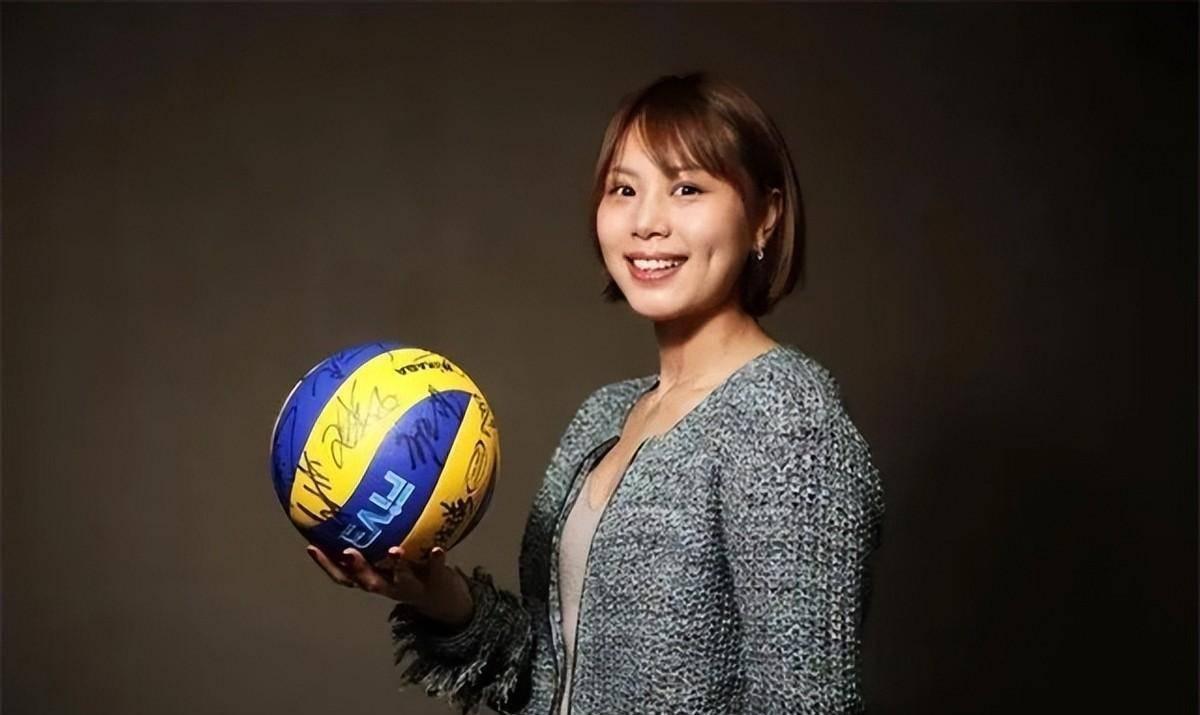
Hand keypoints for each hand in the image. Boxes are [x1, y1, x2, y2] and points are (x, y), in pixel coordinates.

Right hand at [306, 544, 474, 627]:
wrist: (444, 601)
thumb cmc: (411, 570)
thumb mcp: (392, 556)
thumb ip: (376, 536)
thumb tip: (358, 500)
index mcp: (375, 579)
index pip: (344, 576)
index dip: (326, 565)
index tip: (311, 546)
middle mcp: (390, 585)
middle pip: (369, 581)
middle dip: (358, 568)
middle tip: (348, 551)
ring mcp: (412, 586)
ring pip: (401, 579)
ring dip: (397, 565)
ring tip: (394, 549)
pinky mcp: (436, 580)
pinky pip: (436, 568)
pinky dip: (435, 559)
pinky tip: (437, 547)